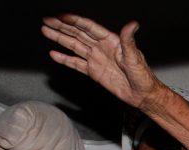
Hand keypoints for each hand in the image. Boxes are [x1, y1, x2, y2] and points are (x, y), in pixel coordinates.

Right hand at [41, 14, 161, 109]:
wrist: (142, 94)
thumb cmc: (142, 75)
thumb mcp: (135, 57)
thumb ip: (129, 40)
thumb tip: (132, 25)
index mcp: (111, 41)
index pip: (89, 27)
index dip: (74, 21)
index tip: (61, 15)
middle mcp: (101, 48)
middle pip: (78, 34)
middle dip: (62, 26)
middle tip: (47, 20)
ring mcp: (96, 59)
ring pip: (74, 46)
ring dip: (60, 38)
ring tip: (46, 31)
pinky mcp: (94, 72)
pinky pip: (76, 64)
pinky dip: (65, 59)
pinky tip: (55, 54)